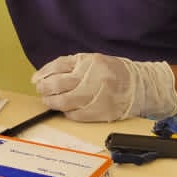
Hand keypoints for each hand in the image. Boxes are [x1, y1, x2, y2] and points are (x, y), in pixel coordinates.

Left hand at [31, 53, 176, 121]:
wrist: (139, 86)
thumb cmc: (112, 72)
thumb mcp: (92, 60)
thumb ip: (70, 65)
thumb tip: (44, 76)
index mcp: (89, 62)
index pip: (59, 66)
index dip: (44, 73)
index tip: (36, 80)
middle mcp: (92, 77)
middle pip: (58, 84)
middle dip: (45, 89)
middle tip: (42, 91)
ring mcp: (96, 95)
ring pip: (64, 102)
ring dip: (52, 103)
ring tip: (50, 102)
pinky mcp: (100, 111)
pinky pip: (76, 115)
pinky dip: (67, 113)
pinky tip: (66, 110)